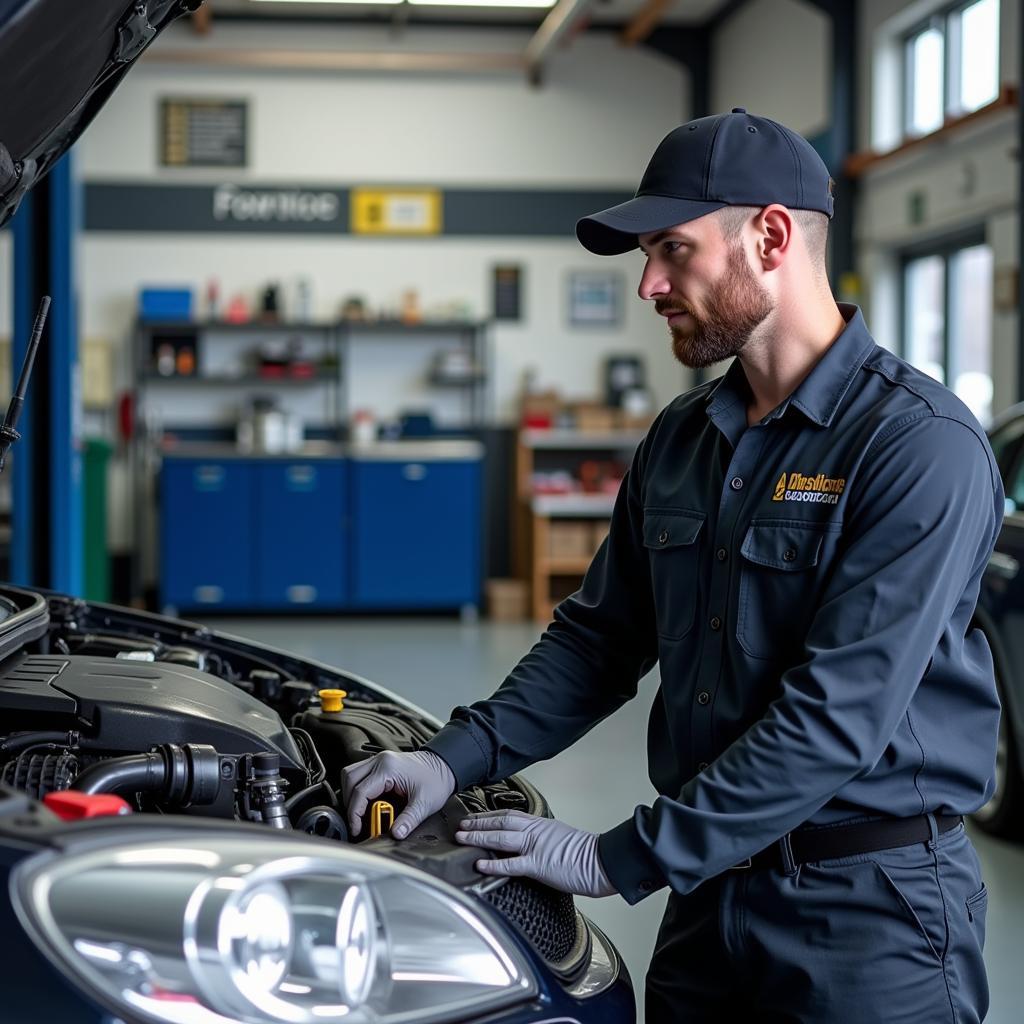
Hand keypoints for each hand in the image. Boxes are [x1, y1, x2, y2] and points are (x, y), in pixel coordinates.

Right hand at [341, 750, 454, 838]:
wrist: (445, 765)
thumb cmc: (436, 780)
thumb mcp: (425, 803)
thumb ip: (409, 819)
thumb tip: (396, 834)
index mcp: (388, 768)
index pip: (360, 791)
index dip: (355, 813)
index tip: (356, 829)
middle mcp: (380, 761)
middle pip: (350, 780)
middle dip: (350, 804)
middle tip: (357, 822)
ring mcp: (379, 760)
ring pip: (351, 774)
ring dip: (351, 794)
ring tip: (360, 813)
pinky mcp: (381, 765)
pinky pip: (360, 775)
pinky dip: (358, 789)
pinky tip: (367, 803)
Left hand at [455, 809, 616, 897]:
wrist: (603, 860)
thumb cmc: (585, 854)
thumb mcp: (560, 838)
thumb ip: (543, 838)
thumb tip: (531, 844)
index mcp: (540, 824)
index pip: (509, 815)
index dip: (488, 816)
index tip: (474, 817)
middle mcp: (535, 831)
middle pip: (500, 821)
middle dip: (477, 823)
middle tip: (460, 824)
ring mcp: (536, 846)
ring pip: (501, 837)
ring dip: (478, 836)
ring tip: (461, 837)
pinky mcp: (539, 864)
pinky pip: (512, 863)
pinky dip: (494, 863)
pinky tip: (480, 864)